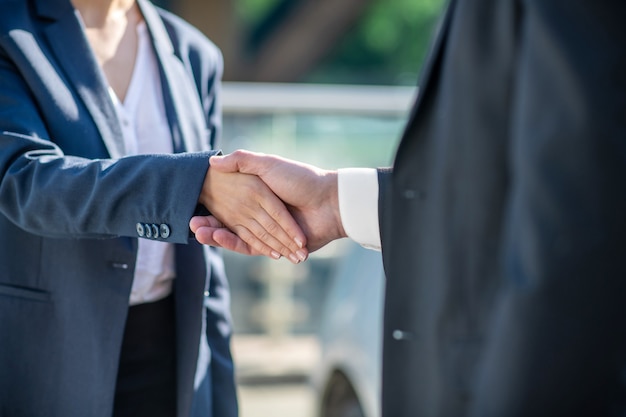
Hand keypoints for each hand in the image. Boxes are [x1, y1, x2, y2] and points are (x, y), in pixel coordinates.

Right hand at [192, 150, 346, 252]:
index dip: (209, 203)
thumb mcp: (269, 165)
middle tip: (189, 223)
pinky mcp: (274, 247)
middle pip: (228, 222)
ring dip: (215, 235)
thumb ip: (243, 162)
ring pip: (235, 236)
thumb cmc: (301, 179)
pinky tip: (218, 238)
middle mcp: (261, 215)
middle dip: (208, 224)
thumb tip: (213, 162)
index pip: (227, 202)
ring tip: (197, 231)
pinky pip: (250, 247)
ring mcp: (268, 232)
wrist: (329, 202)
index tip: (191, 203)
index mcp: (258, 196)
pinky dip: (233, 244)